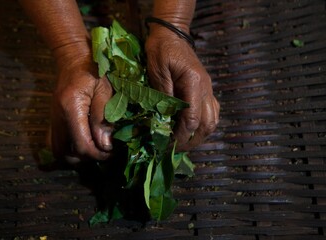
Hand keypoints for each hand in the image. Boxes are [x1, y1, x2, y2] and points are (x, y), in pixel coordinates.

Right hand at [49, 51, 113, 163]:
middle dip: (86, 158)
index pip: (81, 145)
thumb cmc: (94, 70)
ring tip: (94, 148)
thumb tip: (105, 144)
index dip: (98, 153)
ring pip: (57, 151)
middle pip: (64, 154)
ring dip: (76, 156)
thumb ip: (103, 118)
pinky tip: (83, 142)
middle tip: (103, 151)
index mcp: (71, 108)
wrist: (73, 57)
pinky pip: (56, 142)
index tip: (112, 151)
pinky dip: (69, 148)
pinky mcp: (54, 120)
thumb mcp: (105, 91)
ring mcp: (53, 119)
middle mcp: (57, 117)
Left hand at [145, 27, 219, 150]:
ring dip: (201, 135)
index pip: (191, 118)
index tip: (169, 144)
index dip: (181, 135)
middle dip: (193, 140)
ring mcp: (208, 89)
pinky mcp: (206, 89)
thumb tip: (164, 119)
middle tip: (177, 149)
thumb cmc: (161, 49)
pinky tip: (194, 130)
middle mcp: (205, 88)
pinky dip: (204, 124)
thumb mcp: (157, 69)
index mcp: (193, 83)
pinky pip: (212, 111)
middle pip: (207, 123)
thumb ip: (162, 94)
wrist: (172, 34)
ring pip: (213, 120)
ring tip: (186, 144)